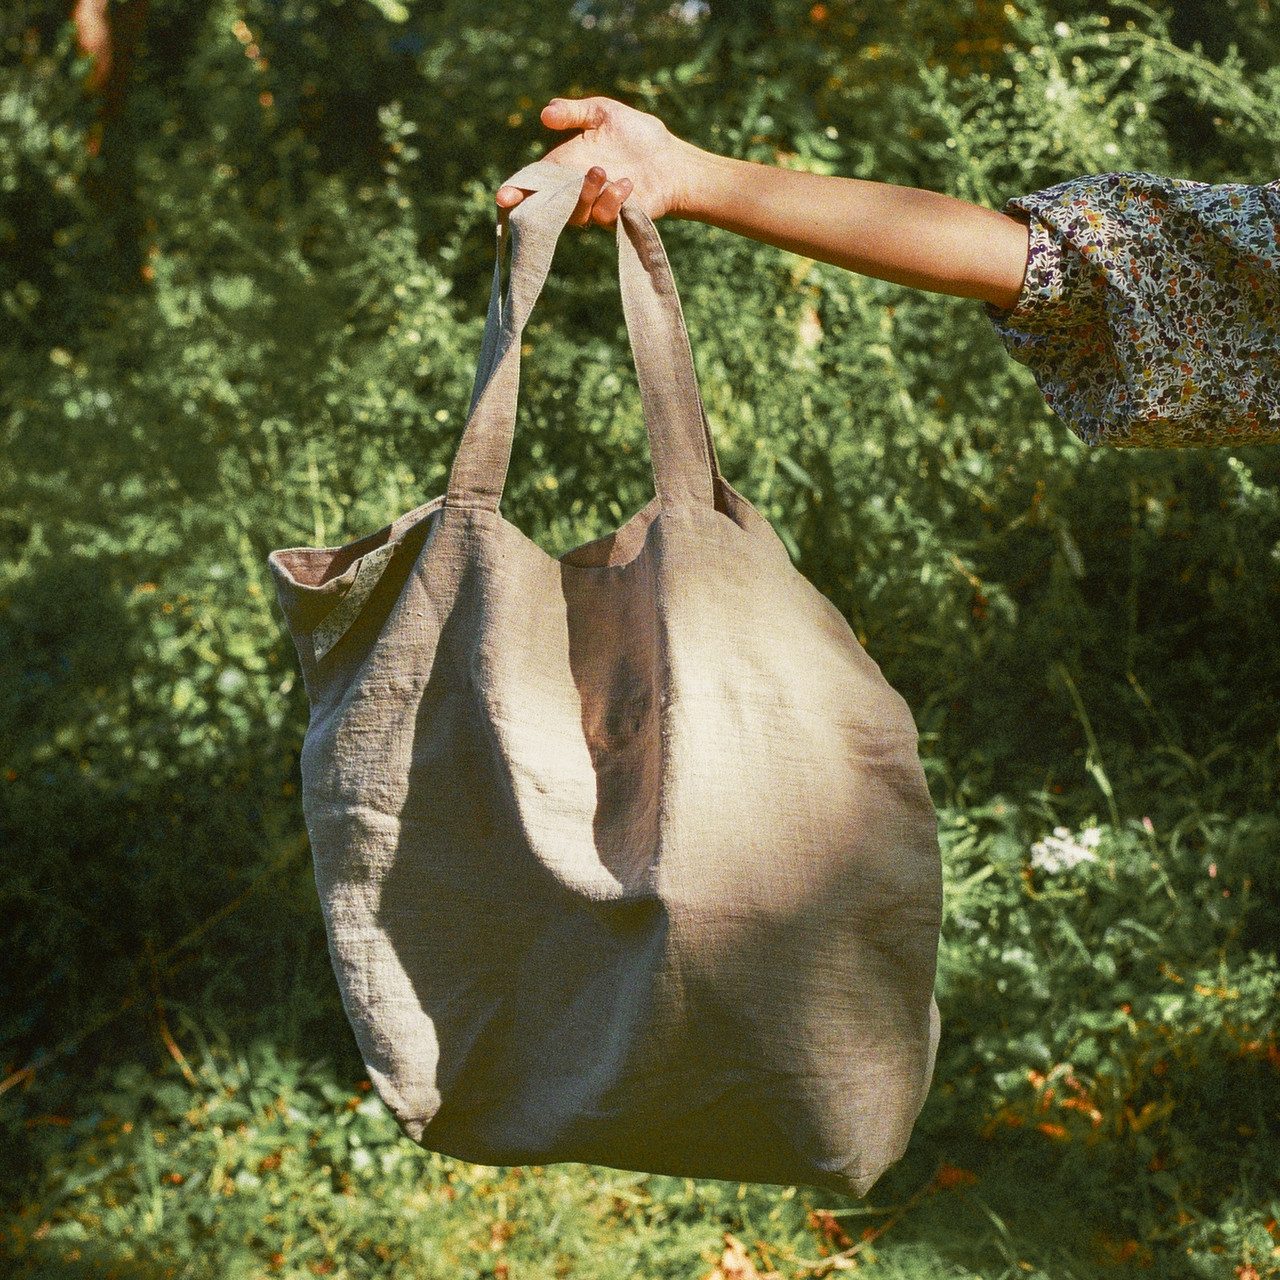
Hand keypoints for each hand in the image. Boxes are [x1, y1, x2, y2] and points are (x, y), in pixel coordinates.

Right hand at [495, 97, 694, 228]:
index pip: (535, 182)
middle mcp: (576, 190)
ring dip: (585, 191)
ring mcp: (595, 207)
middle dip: (540, 205)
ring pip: (575, 213)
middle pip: (547, 207)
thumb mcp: (602, 112)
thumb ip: (573, 112)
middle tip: (549, 190)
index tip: (504, 197)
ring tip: (602, 169)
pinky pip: (604, 216)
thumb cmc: (636, 134)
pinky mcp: (616, 219)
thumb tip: (545, 115)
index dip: (517, 190)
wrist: (670, 157)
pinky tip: (627, 182)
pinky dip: (612, 198)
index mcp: (565, 165)